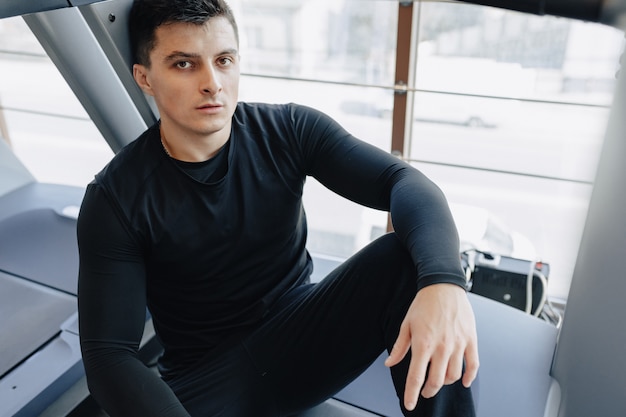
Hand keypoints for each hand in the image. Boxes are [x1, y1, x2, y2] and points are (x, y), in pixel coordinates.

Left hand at [384, 283, 478, 410]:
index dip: (411, 395)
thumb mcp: (406, 324)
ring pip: (454, 376)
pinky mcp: (470, 340)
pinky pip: (473, 365)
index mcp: (423, 344)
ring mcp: (458, 344)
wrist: (443, 285)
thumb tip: (389, 363)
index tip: (409, 405)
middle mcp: (442, 347)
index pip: (416, 377)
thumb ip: (399, 347)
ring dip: (445, 383)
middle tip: (423, 392)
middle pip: (436, 382)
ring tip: (439, 380)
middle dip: (428, 392)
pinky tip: (463, 381)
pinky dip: (469, 377)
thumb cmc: (423, 303)